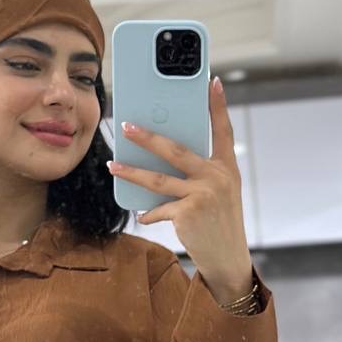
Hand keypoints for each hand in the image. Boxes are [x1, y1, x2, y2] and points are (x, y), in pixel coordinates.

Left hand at [106, 76, 253, 301]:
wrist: (228, 258)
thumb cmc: (218, 222)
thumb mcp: (218, 194)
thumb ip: (198, 174)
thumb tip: (161, 161)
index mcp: (227, 167)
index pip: (223, 130)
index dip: (218, 106)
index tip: (212, 82)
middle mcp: (218, 177)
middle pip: (176, 150)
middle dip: (148, 137)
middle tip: (127, 126)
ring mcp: (204, 194)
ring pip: (158, 179)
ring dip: (131, 172)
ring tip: (112, 165)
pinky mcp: (189, 213)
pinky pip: (159, 208)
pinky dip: (149, 213)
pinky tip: (143, 216)